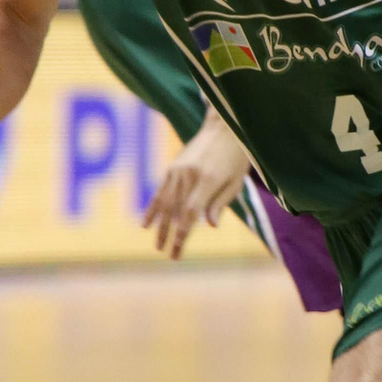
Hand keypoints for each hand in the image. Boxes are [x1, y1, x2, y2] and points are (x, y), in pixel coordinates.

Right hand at [143, 119, 250, 259]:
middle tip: (167, 254)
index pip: (190, 212)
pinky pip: (160, 191)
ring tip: (157, 245)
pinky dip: (153, 208)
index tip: (177, 252)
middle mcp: (189, 175)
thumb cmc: (236, 158)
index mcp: (207, 180)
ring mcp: (178, 170)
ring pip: (164, 202)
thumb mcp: (235, 182)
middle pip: (175, 210)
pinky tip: (145, 223)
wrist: (224, 128)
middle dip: (171, 235)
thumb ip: (220, 203)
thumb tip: (209, 225)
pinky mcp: (173, 167)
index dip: (182, 234)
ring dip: (159, 225)